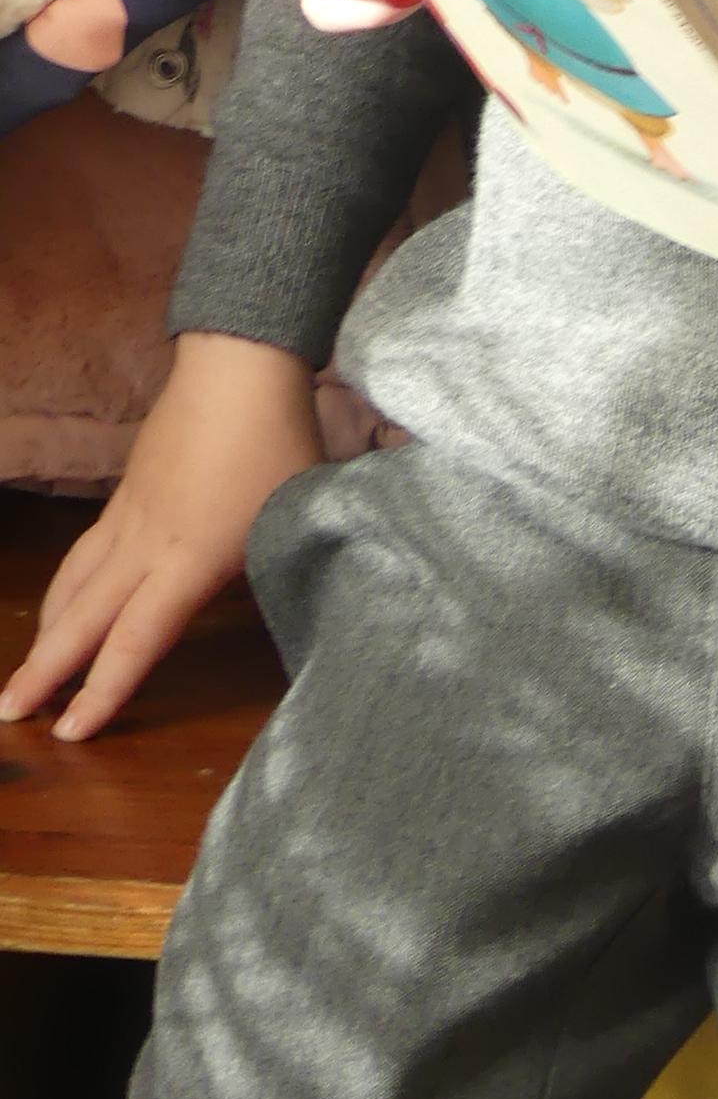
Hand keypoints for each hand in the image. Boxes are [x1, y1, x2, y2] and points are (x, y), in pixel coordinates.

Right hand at [0, 334, 322, 739]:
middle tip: (8, 713)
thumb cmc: (276, 440)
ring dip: (47, 630)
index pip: (136, 641)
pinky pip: (84, 551)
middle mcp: (145, 546)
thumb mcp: (299, 511)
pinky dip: (65, 585)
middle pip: (81, 619)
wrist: (237, 364)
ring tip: (30, 668)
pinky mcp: (125, 491)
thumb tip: (306, 598)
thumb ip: (291, 561)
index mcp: (188, 561)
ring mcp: (128, 514)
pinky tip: (65, 596)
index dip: (103, 691)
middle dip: (42, 671)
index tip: (71, 734)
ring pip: (74, 583)